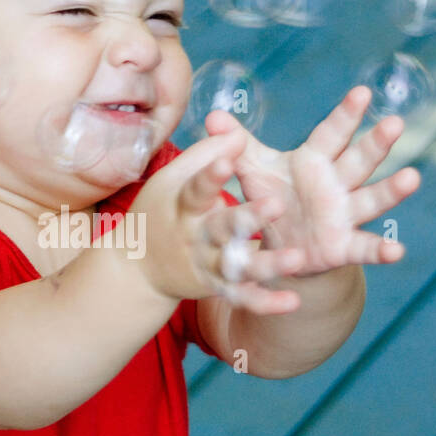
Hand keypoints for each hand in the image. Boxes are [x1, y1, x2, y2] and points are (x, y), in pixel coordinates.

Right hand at [128, 127, 309, 313]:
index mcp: (183, 206)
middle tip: (278, 204)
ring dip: (267, 264)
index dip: (209, 174)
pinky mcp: (216, 288)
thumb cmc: (161, 212)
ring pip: (237, 267)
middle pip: (221, 228)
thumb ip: (205, 155)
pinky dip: (266, 303)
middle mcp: (194, 237)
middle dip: (247, 218)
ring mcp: (205, 265)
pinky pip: (243, 298)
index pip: (196, 188)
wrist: (137, 269)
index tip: (228, 159)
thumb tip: (235, 133)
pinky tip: (293, 301)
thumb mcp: (173, 180)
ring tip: (297, 258)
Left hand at [203, 85, 420, 275]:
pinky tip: (398, 251)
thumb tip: (212, 117)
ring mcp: (344, 214)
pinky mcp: (344, 246)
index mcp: (315, 160)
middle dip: (376, 143)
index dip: (346, 114)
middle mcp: (336, 183)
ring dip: (392, 190)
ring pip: (372, 199)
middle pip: (359, 160)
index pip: (332, 133)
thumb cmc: (273, 197)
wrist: (282, 247)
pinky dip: (381, 250)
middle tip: (395, 123)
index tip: (362, 92)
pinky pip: (365, 247)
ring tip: (412, 178)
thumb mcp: (253, 171)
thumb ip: (238, 145)